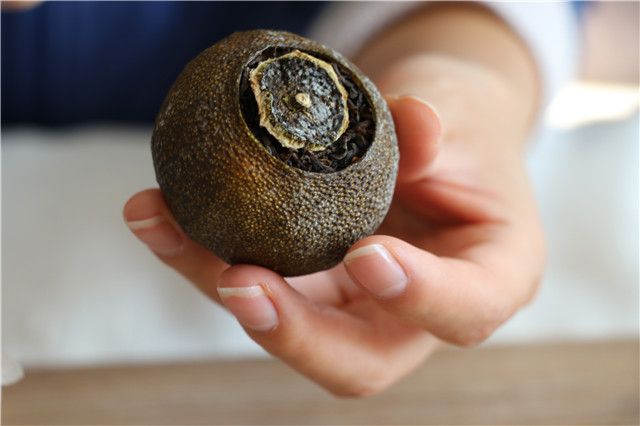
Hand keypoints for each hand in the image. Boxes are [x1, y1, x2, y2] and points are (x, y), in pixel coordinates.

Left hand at [123, 56, 543, 396]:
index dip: (419, 298)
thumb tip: (413, 122)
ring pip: (289, 327)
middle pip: (360, 360)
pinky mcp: (309, 286)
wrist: (433, 138)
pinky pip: (256, 282)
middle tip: (241, 281)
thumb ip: (438, 128)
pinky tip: (157, 214)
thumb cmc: (463, 133)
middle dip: (295, 332)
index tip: (368, 257)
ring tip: (163, 226)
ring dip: (218, 283)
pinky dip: (202, 253)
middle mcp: (417, 313)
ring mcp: (355, 307)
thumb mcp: (463, 117)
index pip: (467, 312)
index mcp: (488, 279)